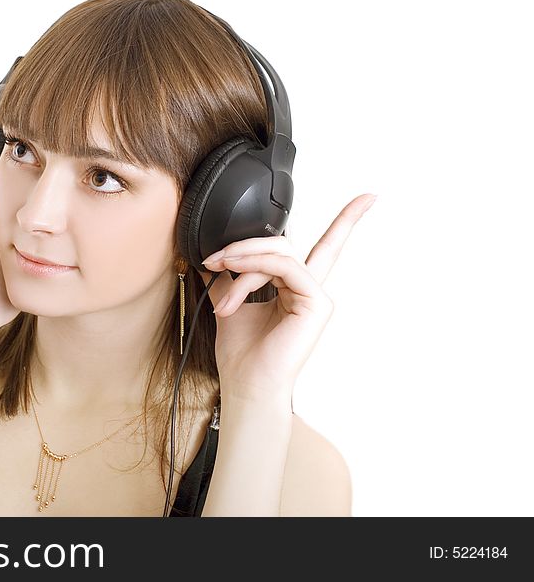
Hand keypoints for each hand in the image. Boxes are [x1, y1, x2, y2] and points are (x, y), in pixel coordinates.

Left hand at [196, 194, 376, 403]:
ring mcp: (316, 296)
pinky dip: (254, 268)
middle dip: (244, 246)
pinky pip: (285, 267)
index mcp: (296, 288)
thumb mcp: (232, 302)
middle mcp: (310, 289)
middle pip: (282, 245)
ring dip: (242, 260)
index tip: (368, 196)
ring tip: (218, 274)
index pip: (323, 246)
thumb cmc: (243, 354)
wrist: (246, 385)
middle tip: (214, 259)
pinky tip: (233, 272)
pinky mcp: (316, 303)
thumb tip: (221, 254)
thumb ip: (234, 276)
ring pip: (279, 253)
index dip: (347, 220)